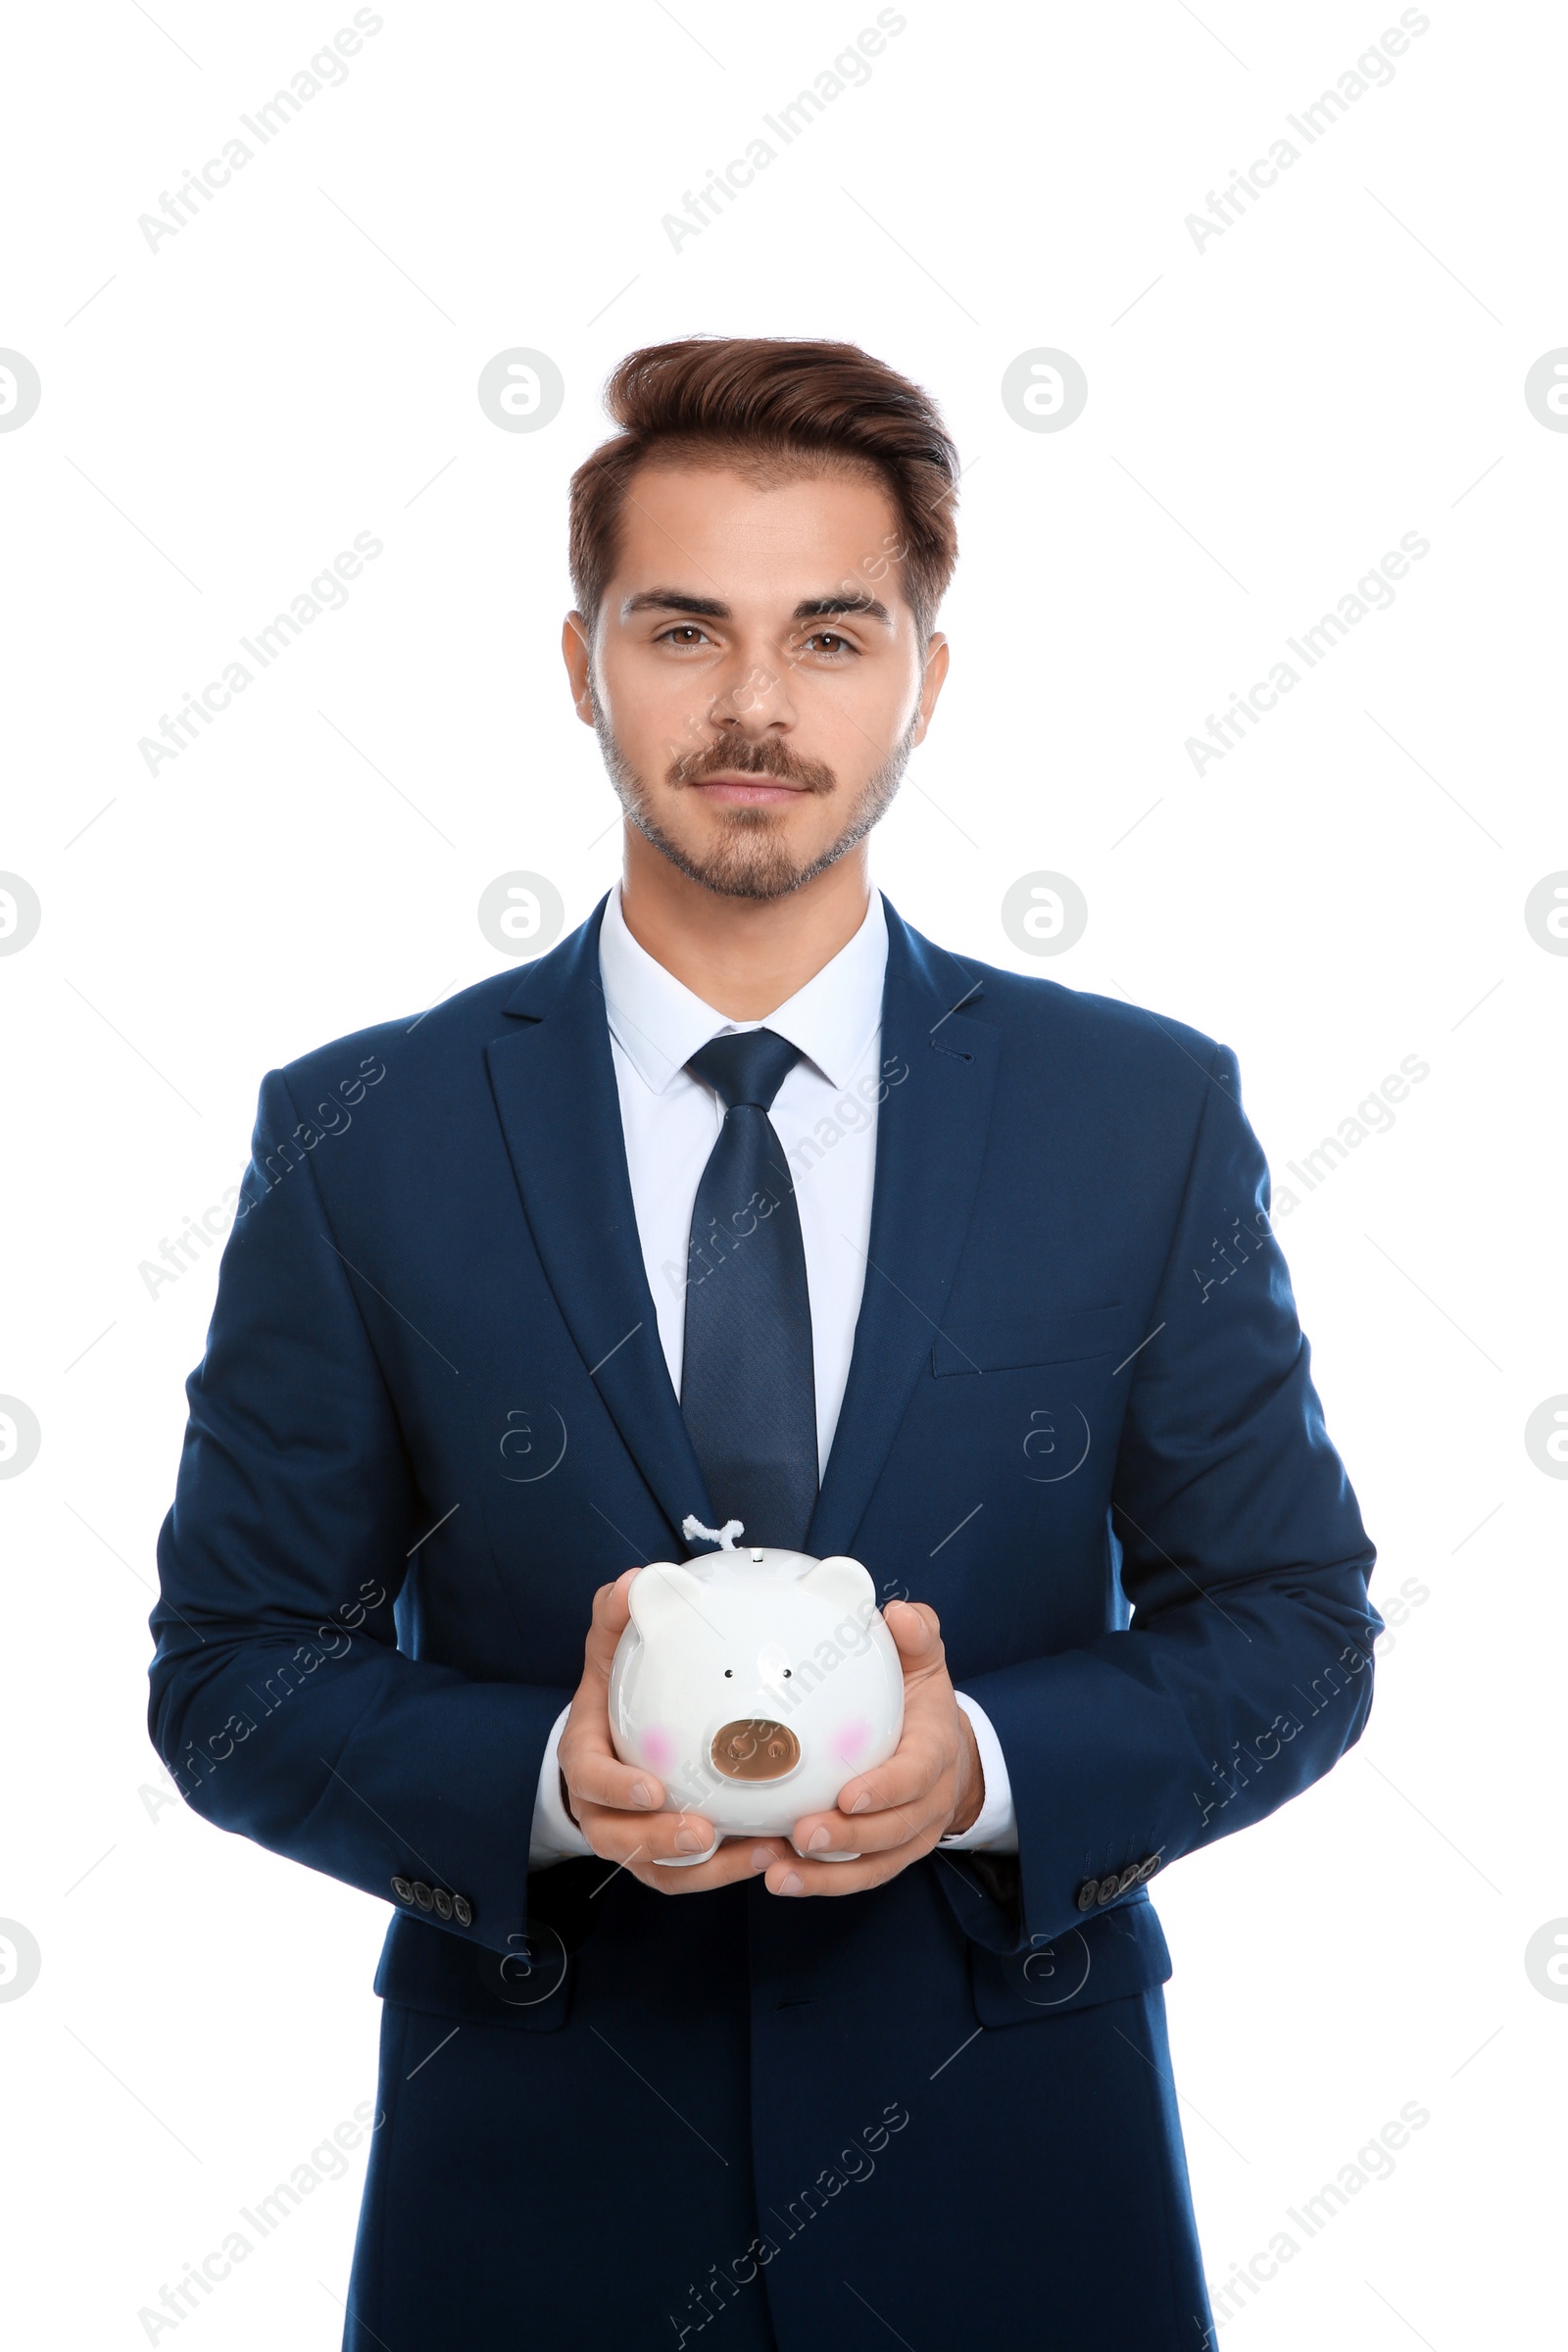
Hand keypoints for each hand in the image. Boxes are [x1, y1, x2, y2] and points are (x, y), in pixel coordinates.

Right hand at [556, 1569, 787, 1895]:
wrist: (614, 1735)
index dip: (617, 1789)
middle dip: (662, 1843)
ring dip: (709, 1869)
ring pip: (662, 1871)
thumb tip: (635, 1581)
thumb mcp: (610, 1649)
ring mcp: (634, 1838)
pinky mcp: (667, 1858)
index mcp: (587, 1757)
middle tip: (708, 1832)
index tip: (654, 1788)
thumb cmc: (617, 1690)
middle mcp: (603, 1808)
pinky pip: (694, 1875)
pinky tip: (775, 1850)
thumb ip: (618, 1617)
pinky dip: (730, 1869)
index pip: (590, 1779)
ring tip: (761, 1852)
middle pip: (621, 1840)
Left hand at [760, 1598, 983, 1898]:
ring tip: (779, 1872)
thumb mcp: (926, 1664)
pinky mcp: (887, 1857)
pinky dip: (821, 1883)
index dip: (886, 1790)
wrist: (949, 1754)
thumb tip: (901, 1613)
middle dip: (848, 1839)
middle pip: (893, 1832)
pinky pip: (858, 1878)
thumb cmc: (923, 1705)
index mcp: (935, 1752)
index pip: (916, 1775)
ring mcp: (910, 1836)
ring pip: (874, 1865)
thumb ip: (918, 1636)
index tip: (848, 1796)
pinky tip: (779, 1878)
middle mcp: (928, 1803)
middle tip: (800, 1834)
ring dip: (827, 1874)